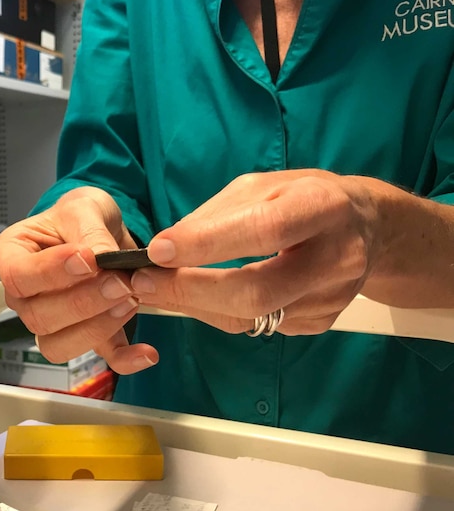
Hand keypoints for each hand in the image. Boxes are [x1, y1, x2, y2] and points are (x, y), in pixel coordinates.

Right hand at [0, 186, 158, 374]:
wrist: (101, 229)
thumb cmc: (78, 217)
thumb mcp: (83, 207)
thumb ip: (89, 229)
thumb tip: (101, 257)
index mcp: (12, 257)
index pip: (18, 275)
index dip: (50, 272)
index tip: (86, 259)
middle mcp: (25, 296)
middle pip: (38, 317)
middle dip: (82, 302)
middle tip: (119, 281)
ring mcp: (52, 321)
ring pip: (58, 345)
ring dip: (97, 328)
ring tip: (130, 301)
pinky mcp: (86, 335)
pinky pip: (99, 357)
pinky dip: (124, 359)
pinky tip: (146, 352)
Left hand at [131, 169, 380, 334]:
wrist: (367, 228)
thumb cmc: (304, 198)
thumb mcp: (264, 185)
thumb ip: (217, 214)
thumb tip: (167, 248)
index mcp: (321, 207)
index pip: (263, 230)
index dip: (207, 244)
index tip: (158, 251)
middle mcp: (336, 257)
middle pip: (257, 291)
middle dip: (191, 290)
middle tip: (143, 283)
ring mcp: (331, 297)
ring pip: (252, 317)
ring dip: (195, 306)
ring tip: (156, 290)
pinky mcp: (320, 322)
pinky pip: (258, 325)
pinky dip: (218, 313)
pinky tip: (197, 297)